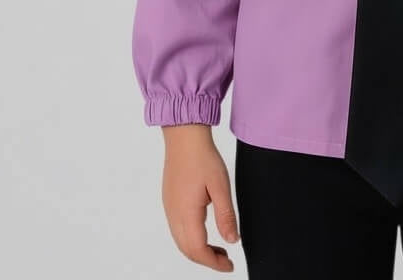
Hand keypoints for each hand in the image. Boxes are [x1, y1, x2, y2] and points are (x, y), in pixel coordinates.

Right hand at [161, 125, 240, 271]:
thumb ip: (226, 215)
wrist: (184, 136)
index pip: (198, 250)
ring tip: (219, 249)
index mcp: (186, 213)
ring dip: (198, 250)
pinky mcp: (169, 201)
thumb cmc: (202, 157)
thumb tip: (233, 240)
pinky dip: (191, 239)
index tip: (229, 266)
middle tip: (226, 260)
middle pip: (187, 250)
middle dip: (206, 260)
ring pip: (181, 241)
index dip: (214, 263)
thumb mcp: (221, 186)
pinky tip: (205, 231)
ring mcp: (169, 208)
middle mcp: (174, 215)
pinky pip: (178, 230)